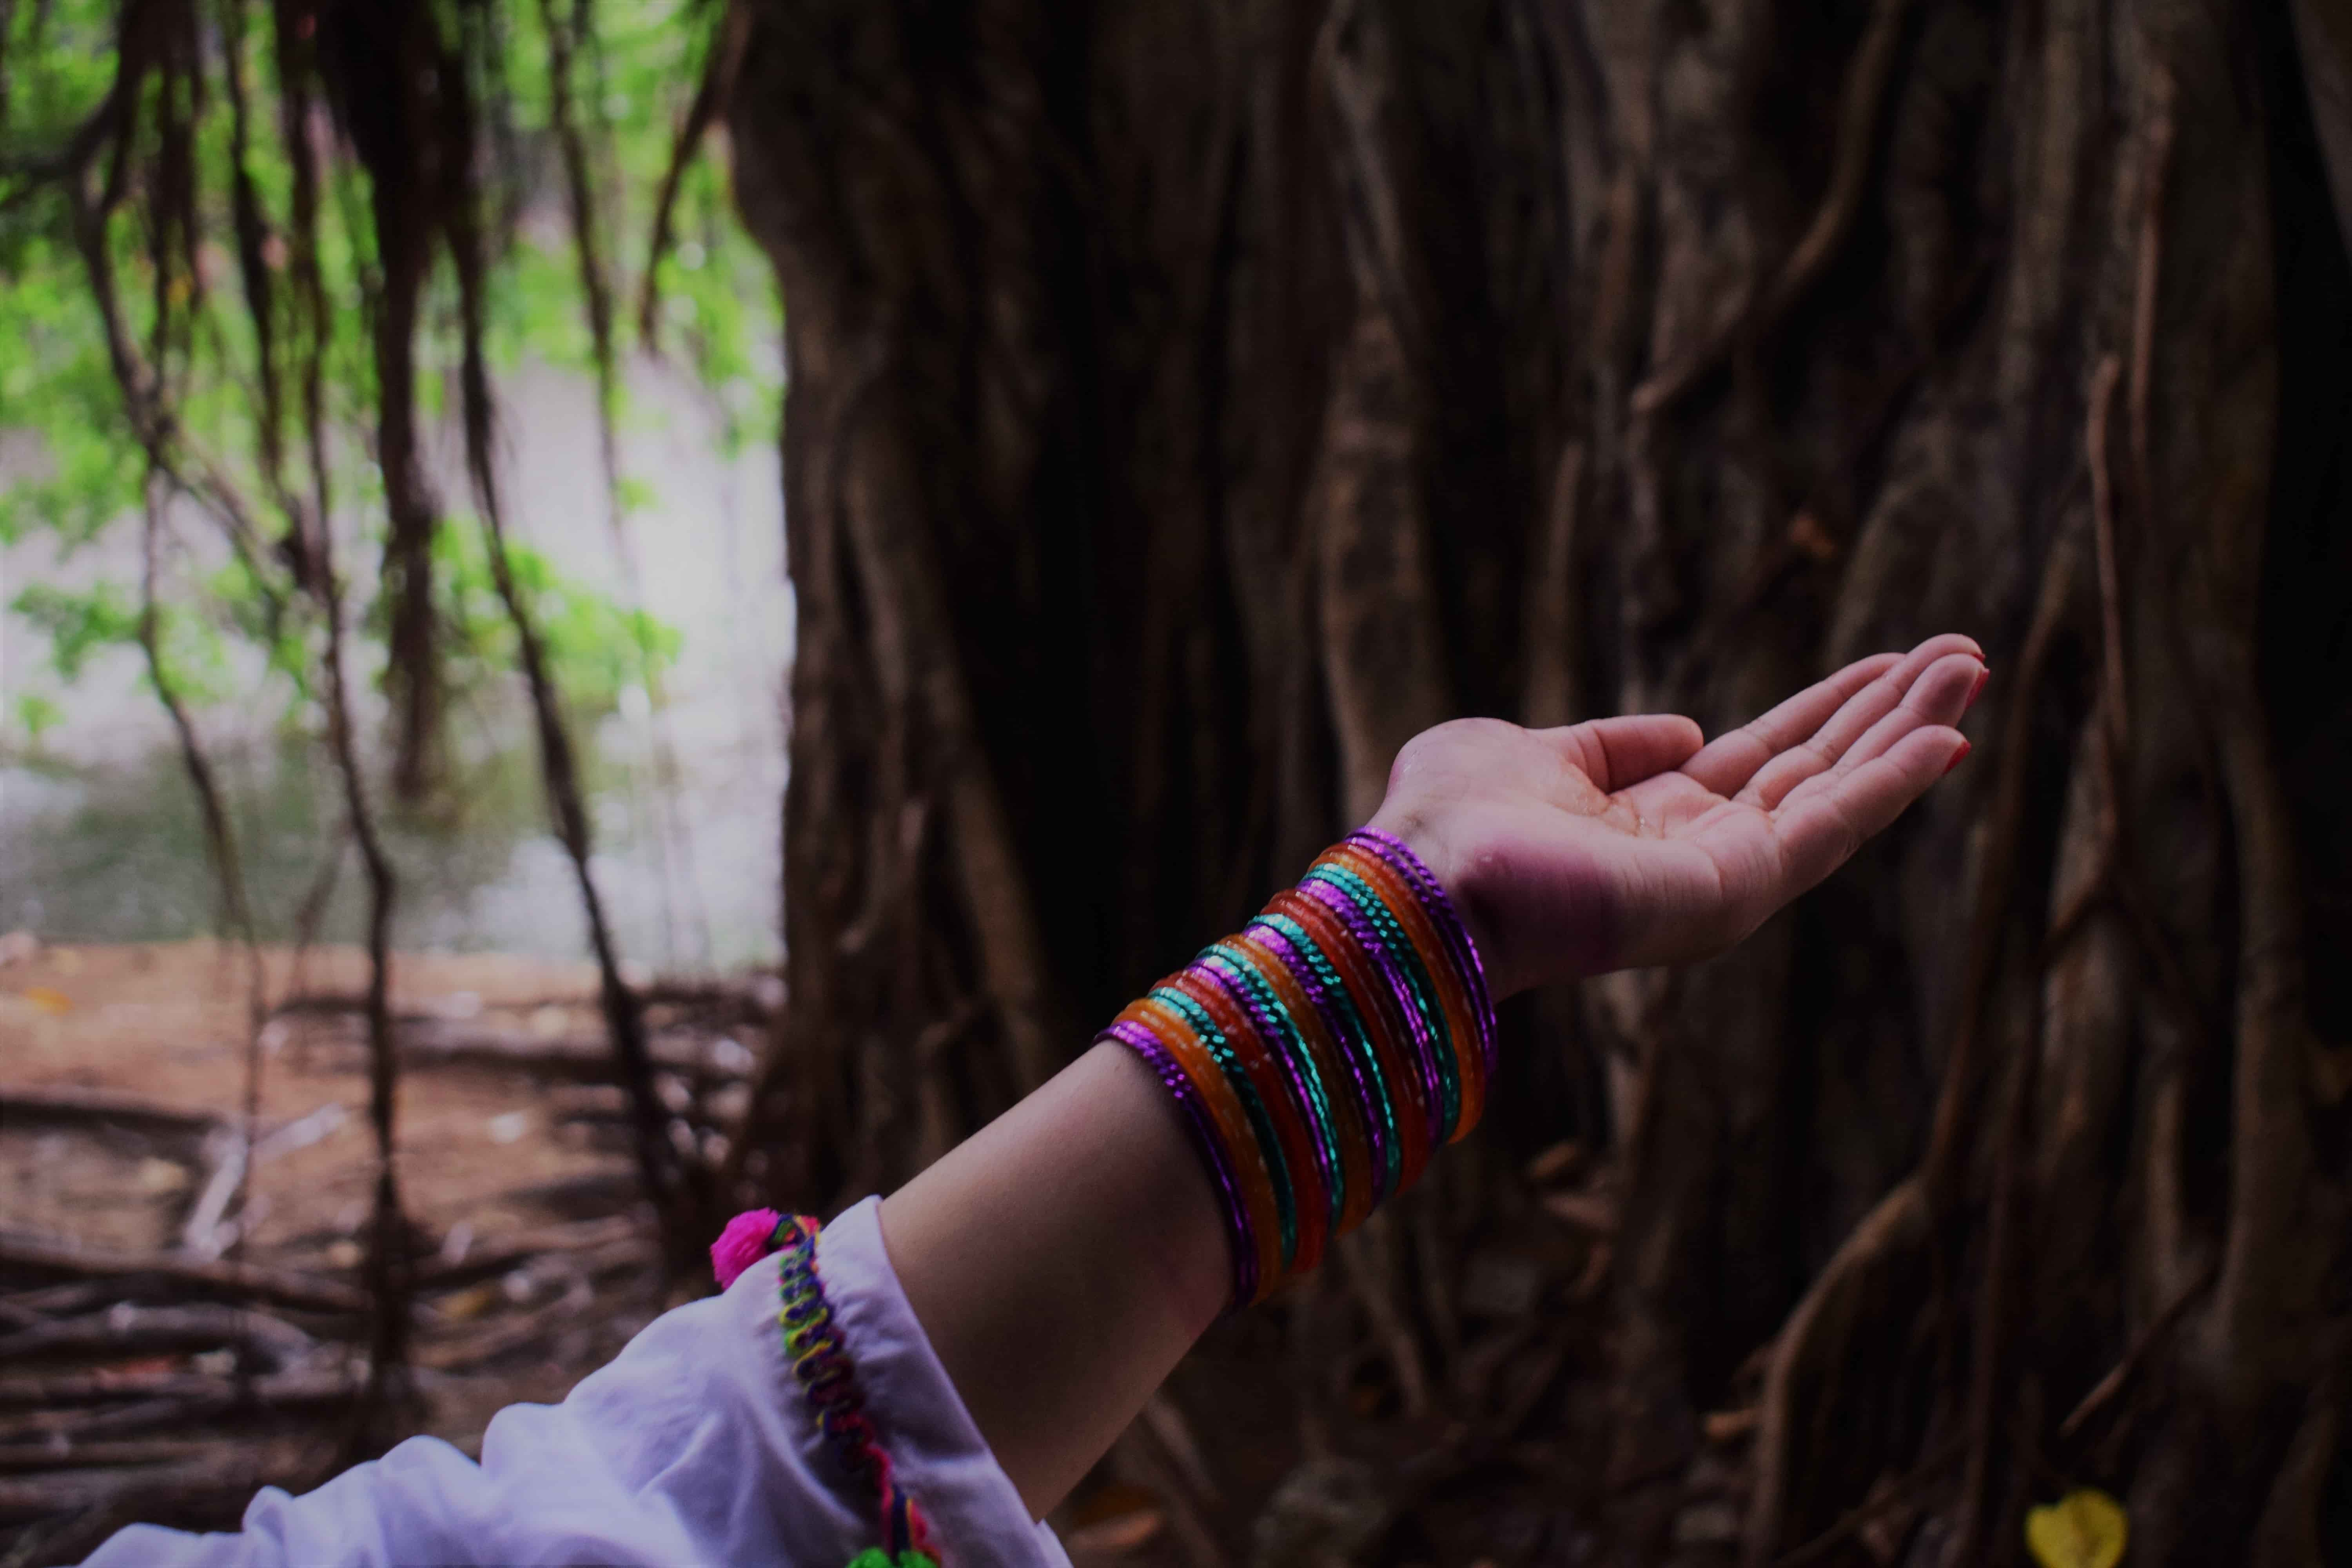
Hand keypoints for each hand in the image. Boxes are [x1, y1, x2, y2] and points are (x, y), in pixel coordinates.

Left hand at [1366, 635, 1985, 996]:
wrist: (1423, 877)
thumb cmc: (1447, 820)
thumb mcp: (1531, 750)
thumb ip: (1608, 744)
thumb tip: (1683, 731)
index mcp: (1648, 820)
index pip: (1765, 758)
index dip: (1830, 710)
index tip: (1888, 665)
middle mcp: (1696, 852)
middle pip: (1819, 772)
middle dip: (1890, 714)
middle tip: (1963, 654)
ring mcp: (1722, 877)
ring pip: (1840, 793)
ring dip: (1911, 730)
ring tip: (1973, 666)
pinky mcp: (1734, 891)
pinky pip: (1830, 828)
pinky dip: (1893, 782)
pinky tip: (1948, 737)